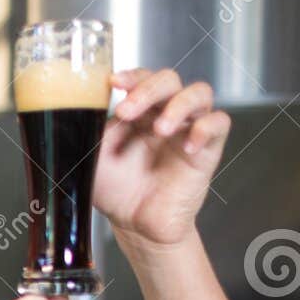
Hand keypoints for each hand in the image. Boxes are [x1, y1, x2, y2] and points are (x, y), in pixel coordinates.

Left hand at [93, 67, 230, 252]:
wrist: (134, 224)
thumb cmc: (114, 189)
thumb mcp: (93, 158)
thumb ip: (92, 131)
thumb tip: (81, 107)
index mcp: (137, 112)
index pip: (141, 79)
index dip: (132, 76)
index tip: (114, 83)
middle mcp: (164, 114)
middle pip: (169, 80)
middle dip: (148, 90)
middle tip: (128, 112)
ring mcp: (187, 129)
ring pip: (199, 93)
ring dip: (179, 105)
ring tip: (160, 129)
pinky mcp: (207, 149)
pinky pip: (218, 123)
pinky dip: (205, 128)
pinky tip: (187, 147)